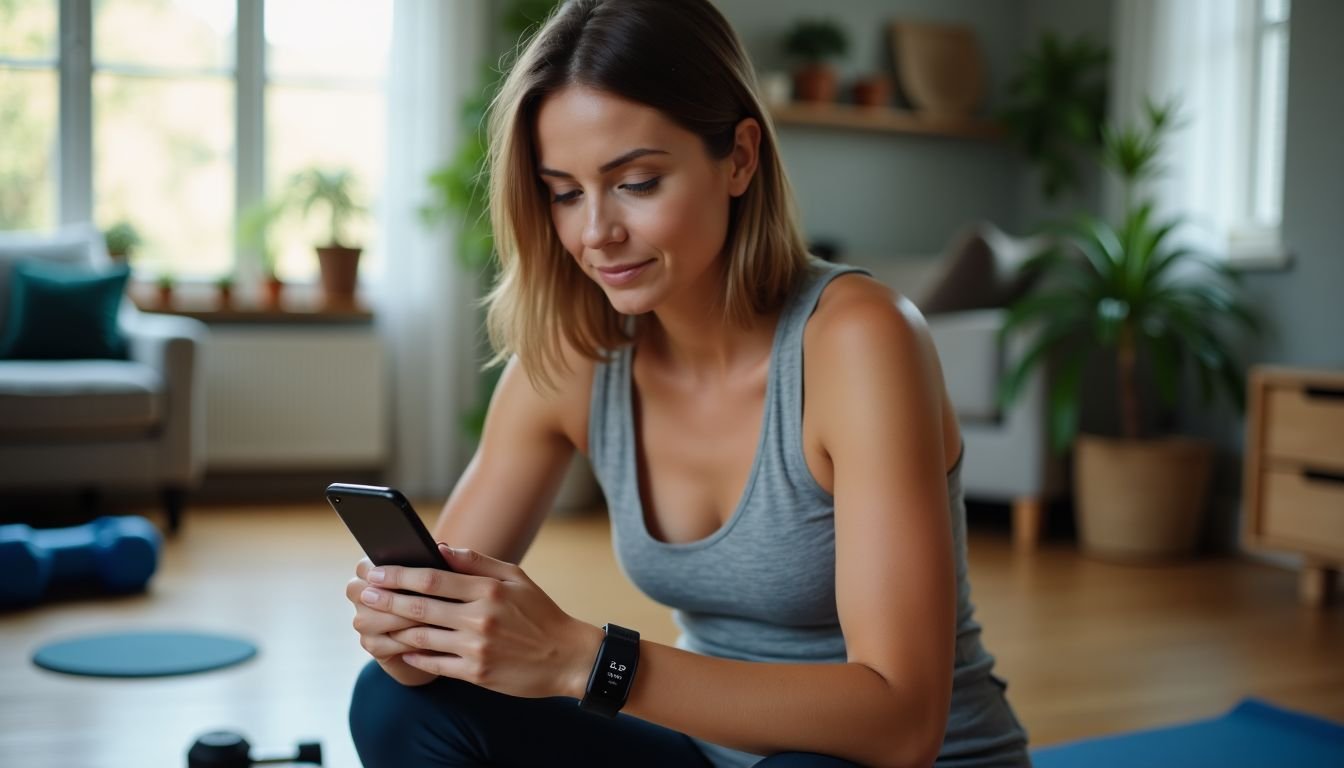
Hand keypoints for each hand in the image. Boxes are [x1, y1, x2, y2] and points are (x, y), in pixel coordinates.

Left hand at [358, 544, 602, 698]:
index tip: (376, 570)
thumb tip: (439, 548)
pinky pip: (434, 664)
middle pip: (420, 606)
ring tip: (372, 621)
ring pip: (421, 637)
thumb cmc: (540, 613)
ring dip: (392, 628)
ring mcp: (476, 648)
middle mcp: (480, 618)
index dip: (399, 574)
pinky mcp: (476, 673)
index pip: (433, 578)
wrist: (567, 657)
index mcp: (489, 590)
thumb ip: (476, 561)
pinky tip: (400, 649)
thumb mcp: (516, 577)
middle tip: (363, 594)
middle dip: (386, 599)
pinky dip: (413, 656)